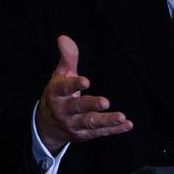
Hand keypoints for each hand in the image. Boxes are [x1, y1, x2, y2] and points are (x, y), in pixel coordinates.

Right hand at [35, 35, 132, 153]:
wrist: (46, 126)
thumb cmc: (58, 95)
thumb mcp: (60, 76)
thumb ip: (67, 58)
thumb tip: (64, 38)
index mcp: (56, 94)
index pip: (64, 88)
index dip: (74, 85)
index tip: (86, 81)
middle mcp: (64, 111)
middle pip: (78, 108)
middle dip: (91, 105)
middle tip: (105, 102)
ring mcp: (74, 124)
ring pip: (91, 123)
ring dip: (107, 120)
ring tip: (121, 117)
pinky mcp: (84, 135)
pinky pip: (100, 133)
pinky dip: (114, 130)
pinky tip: (127, 125)